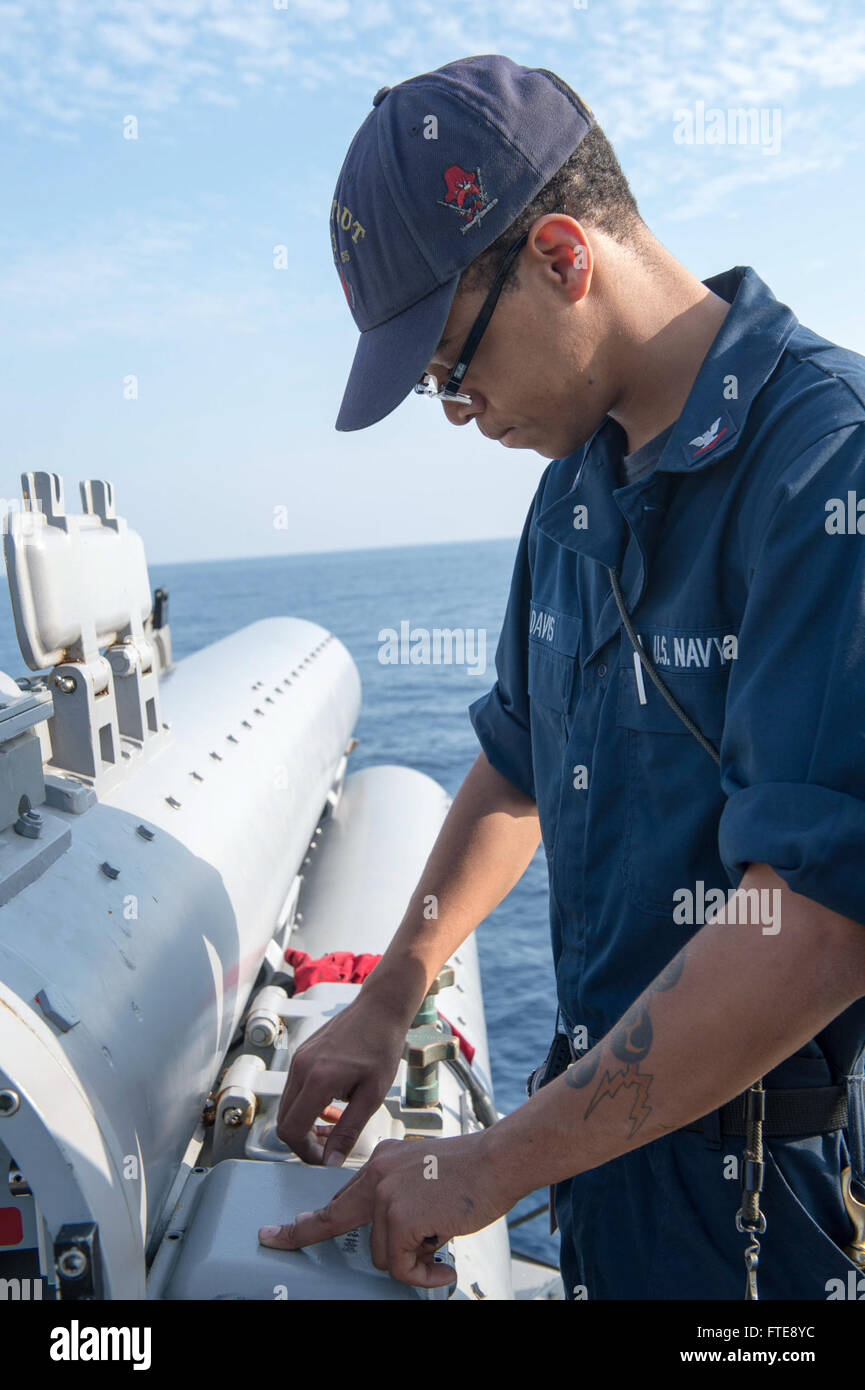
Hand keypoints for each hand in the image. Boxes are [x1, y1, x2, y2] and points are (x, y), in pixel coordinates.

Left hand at [258, 1132, 513, 1288]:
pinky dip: (424, 1273)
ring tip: (440, 1246)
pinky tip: (444, 1263)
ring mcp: (386, 1196)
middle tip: (275, 1240)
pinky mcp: (399, 1217)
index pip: (338, 1196)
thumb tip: (394, 1234)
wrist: (499, 1160)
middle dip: (304, 1235)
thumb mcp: (423, 1172)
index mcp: (382, 1163)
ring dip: (412, 1260)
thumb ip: (399, 1195)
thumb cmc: (473, 1171)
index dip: (307, 1220)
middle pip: (333, 1219)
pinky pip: (402, 1265)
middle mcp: (377, 1176)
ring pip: (382, 1254)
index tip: (278, 1231)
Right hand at [276, 993, 411, 1164]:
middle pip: (284, 1120)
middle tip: (332, 1147)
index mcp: (317, 1079)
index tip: (326, 1159)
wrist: (380, 1008)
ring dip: (307, 1123)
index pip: (292, 1130)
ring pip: (288, 1106)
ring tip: (337, 1127)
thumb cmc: (382, 1047)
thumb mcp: (372, 1095)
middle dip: (305, 1141)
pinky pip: (295, 1089)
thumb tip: (331, 1161)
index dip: (305, 1152)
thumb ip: (349, 1130)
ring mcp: (298, 1059)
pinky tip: (334, 1107)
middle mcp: (300, 1068)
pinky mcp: (302, 1054)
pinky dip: (308, 1105)